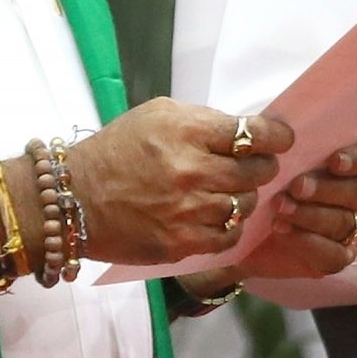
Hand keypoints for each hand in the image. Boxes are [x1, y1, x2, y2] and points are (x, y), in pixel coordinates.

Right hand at [66, 99, 291, 263]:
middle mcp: (191, 170)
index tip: (281, 139)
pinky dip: (230, 226)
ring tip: (228, 192)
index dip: (276, 137)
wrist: (75, 198)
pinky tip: (217, 217)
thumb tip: (246, 131)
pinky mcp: (180, 242)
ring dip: (243, 198)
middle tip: (252, 167)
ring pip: (245, 204)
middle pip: (257, 171)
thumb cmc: (118, 150)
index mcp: (187, 131)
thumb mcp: (158, 115)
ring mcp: (187, 210)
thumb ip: (203, 120)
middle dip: (261, 167)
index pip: (253, 133)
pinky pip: (229, 236)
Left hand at [227, 136, 356, 279]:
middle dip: (328, 189)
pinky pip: (336, 255)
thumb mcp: (275, 153)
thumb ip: (287, 140)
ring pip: (346, 222)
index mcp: (355, 161)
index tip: (334, 161)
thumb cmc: (267, 177)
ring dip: (312, 215)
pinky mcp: (338, 256)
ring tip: (280, 209)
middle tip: (296, 186)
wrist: (246, 223)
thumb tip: (281, 129)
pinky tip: (284, 231)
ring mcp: (353, 227)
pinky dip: (310, 243)